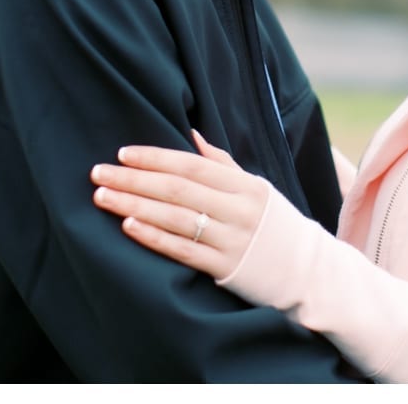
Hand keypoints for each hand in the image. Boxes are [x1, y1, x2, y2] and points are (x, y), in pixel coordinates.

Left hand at [90, 130, 269, 280]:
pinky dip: (154, 237)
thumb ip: (223, 165)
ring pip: (175, 218)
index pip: (192, 165)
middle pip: (177, 189)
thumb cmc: (275, 225)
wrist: (309, 271)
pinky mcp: (226, 268)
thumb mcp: (257, 189)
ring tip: (103, 197)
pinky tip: (129, 226)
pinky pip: (183, 250)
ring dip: (134, 205)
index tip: (123, 153)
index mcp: (246, 186)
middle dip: (134, 179)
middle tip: (98, 172)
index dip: (156, 157)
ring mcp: (232, 240)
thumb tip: (191, 135)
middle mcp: (239, 210)